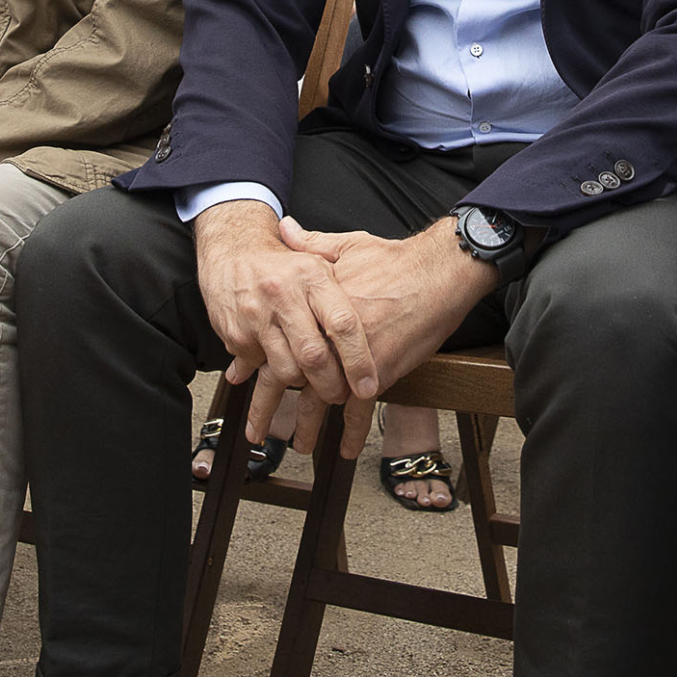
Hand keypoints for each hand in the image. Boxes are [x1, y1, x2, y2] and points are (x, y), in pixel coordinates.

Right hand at [193, 202, 374, 443]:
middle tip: (340, 395)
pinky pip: (261, 368)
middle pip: (313, 356)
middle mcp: (282, 293)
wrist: (231, 249)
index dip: (358, 360)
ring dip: (302, 384)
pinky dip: (273, 372)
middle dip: (330, 385)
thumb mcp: (319, 259)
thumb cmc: (284, 262)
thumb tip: (385, 313)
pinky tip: (279, 363)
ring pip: (287, 370)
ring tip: (311, 382)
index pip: (342, 323)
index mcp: (311, 274)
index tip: (367, 386)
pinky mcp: (236, 334)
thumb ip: (350, 286)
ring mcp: (256, 315)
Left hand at [276, 216, 497, 457]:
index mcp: (313, 308)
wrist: (436, 273)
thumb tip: (284, 228)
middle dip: (270, 406)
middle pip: (290, 376)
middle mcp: (326, 336)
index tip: (240, 378)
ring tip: (299, 445)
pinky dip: (353, 430)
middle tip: (257, 430)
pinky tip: (346, 448)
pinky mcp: (379, 372)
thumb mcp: (346, 244)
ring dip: (308, 425)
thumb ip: (310, 244)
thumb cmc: (393, 258)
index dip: (255, 361)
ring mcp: (351, 358)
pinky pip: (361, 409)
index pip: (275, 340)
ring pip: (320, 399)